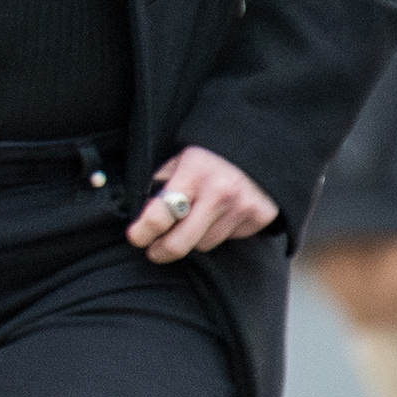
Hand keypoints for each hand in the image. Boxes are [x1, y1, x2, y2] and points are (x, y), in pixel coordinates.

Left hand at [127, 145, 277, 261]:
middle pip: (180, 243)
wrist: (260, 145)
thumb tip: (144, 215)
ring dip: (194, 237)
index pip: (159, 216)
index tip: (136, 238)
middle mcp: (218, 193)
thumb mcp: (180, 159)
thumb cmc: (211, 155)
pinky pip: (229, 239)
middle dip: (161, 251)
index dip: (142, 232)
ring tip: (196, 218)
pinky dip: (220, 231)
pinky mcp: (260, 217)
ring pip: (203, 244)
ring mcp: (241, 207)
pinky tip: (222, 213)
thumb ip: (161, 184)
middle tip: (154, 251)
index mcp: (193, 174)